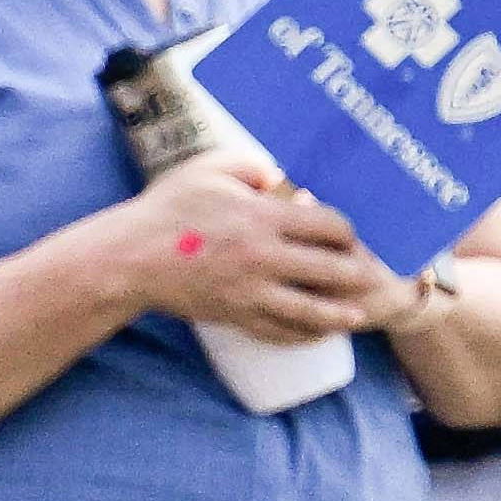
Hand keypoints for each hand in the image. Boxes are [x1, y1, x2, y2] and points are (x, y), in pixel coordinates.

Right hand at [86, 172, 398, 343]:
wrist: (130, 258)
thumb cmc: (168, 207)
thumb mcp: (210, 169)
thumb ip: (252, 166)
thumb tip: (281, 176)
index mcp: (262, 217)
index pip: (329, 226)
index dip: (350, 231)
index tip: (353, 233)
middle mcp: (263, 257)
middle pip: (331, 271)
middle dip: (357, 273)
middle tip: (371, 273)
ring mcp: (251, 291)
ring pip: (311, 311)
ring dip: (339, 314)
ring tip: (356, 315)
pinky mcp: (236, 315)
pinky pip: (280, 332)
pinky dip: (303, 334)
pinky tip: (317, 332)